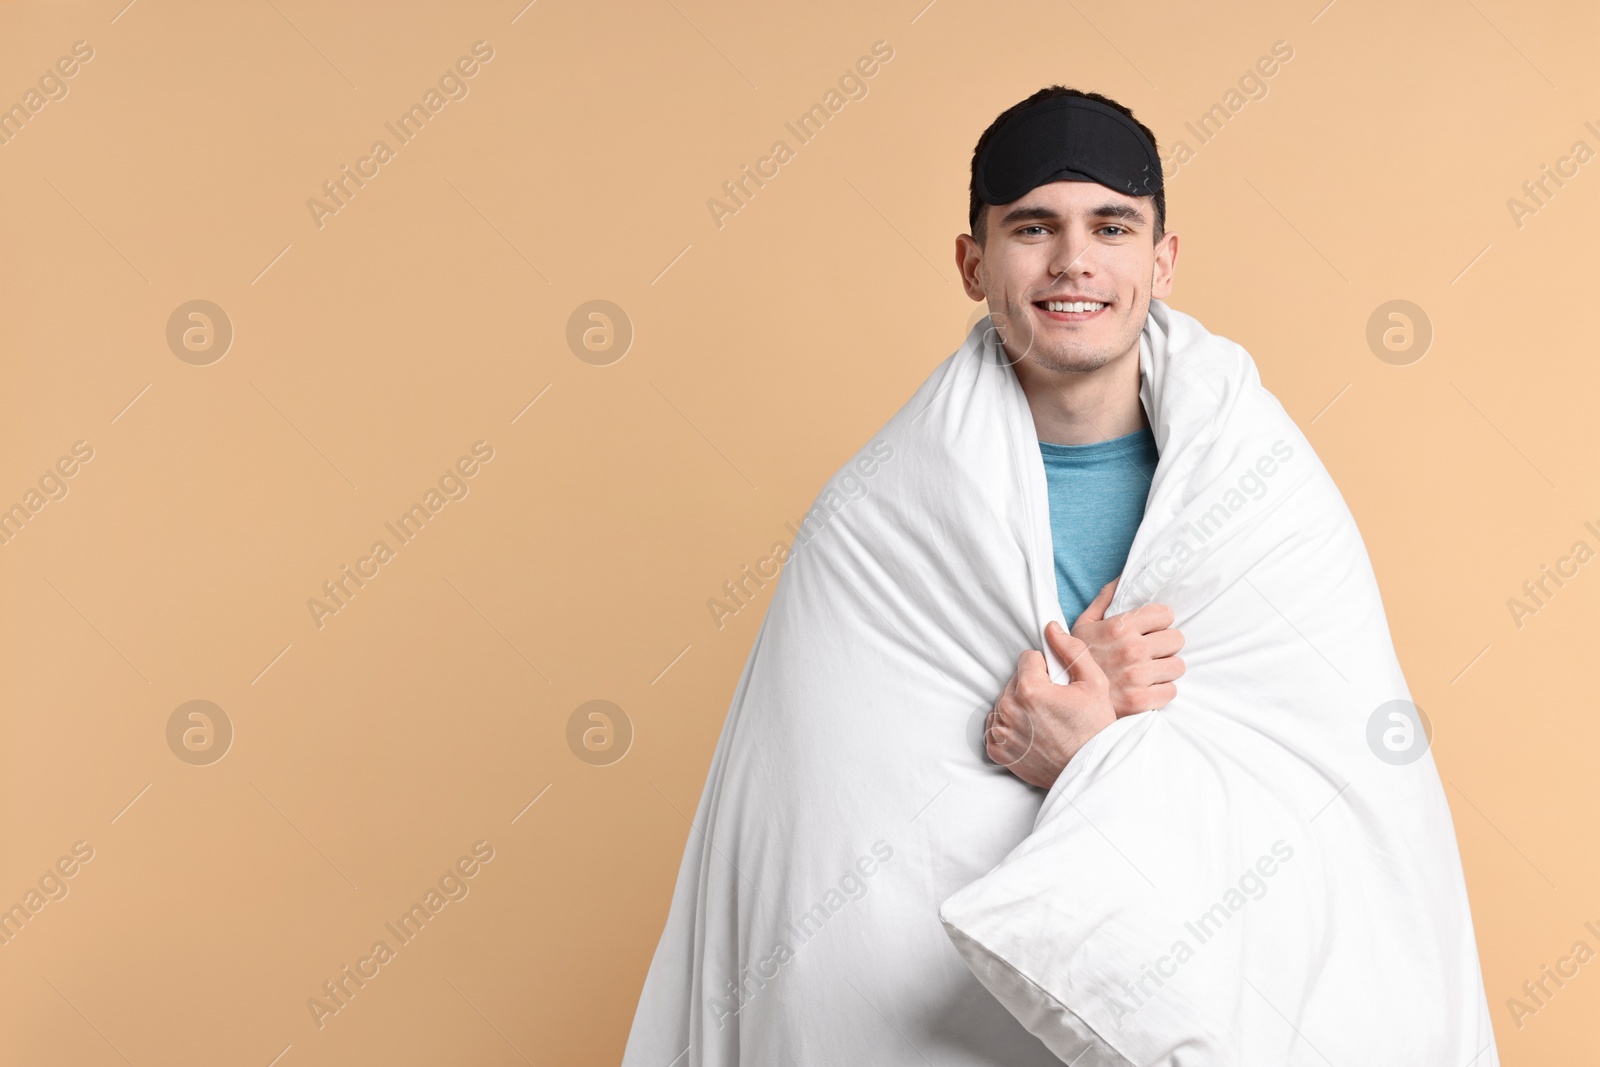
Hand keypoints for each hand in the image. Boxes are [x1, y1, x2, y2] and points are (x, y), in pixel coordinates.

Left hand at [985, 622, 1113, 789]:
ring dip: (1020, 705)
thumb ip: (1071, 650)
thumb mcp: (1094, 683)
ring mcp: (1001, 732)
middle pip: (1014, 680)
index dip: (1046, 668)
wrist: (1090, 771)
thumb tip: (1050, 628)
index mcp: (1029, 688)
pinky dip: (1010, 727)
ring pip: (1004, 701)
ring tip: (1044, 720)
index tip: (1059, 685)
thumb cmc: (1095, 727)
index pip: (1028, 658)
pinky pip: (996, 726)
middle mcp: (1009, 709)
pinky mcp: (998, 751)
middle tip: (1055, 704)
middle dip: (1032, 686)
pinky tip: (1031, 732)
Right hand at [1071, 576, 1184, 716]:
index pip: (1165, 614)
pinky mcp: (1141, 701)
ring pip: (1177, 665)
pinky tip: (1147, 687)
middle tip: (1151, 650)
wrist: (1063, 698)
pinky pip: (1171, 690)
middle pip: (1176, 638)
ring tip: (1150, 669)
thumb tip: (1122, 576)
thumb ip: (1105, 599)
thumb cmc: (1076, 658)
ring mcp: (1137, 677)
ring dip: (1165, 667)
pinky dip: (1161, 690)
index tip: (1150, 629)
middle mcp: (1131, 650)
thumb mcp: (1084, 624)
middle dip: (1165, 643)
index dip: (1158, 621)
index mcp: (1119, 627)